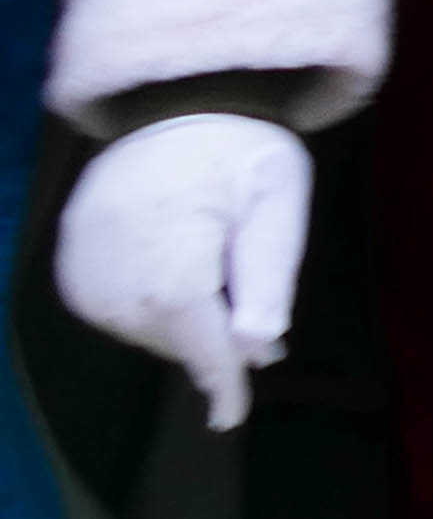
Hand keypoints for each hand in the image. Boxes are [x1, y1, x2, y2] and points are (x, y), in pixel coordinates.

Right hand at [52, 113, 309, 431]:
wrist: (177, 101)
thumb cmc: (241, 150)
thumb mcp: (277, 202)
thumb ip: (269, 274)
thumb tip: (258, 343)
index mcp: (172, 252)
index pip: (195, 338)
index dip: (219, 380)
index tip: (231, 416)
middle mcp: (114, 266)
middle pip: (168, 337)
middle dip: (211, 343)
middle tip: (256, 335)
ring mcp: (81, 262)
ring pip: (138, 327)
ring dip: (180, 324)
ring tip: (216, 286)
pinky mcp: (68, 256)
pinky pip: (108, 306)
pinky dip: (146, 307)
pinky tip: (176, 277)